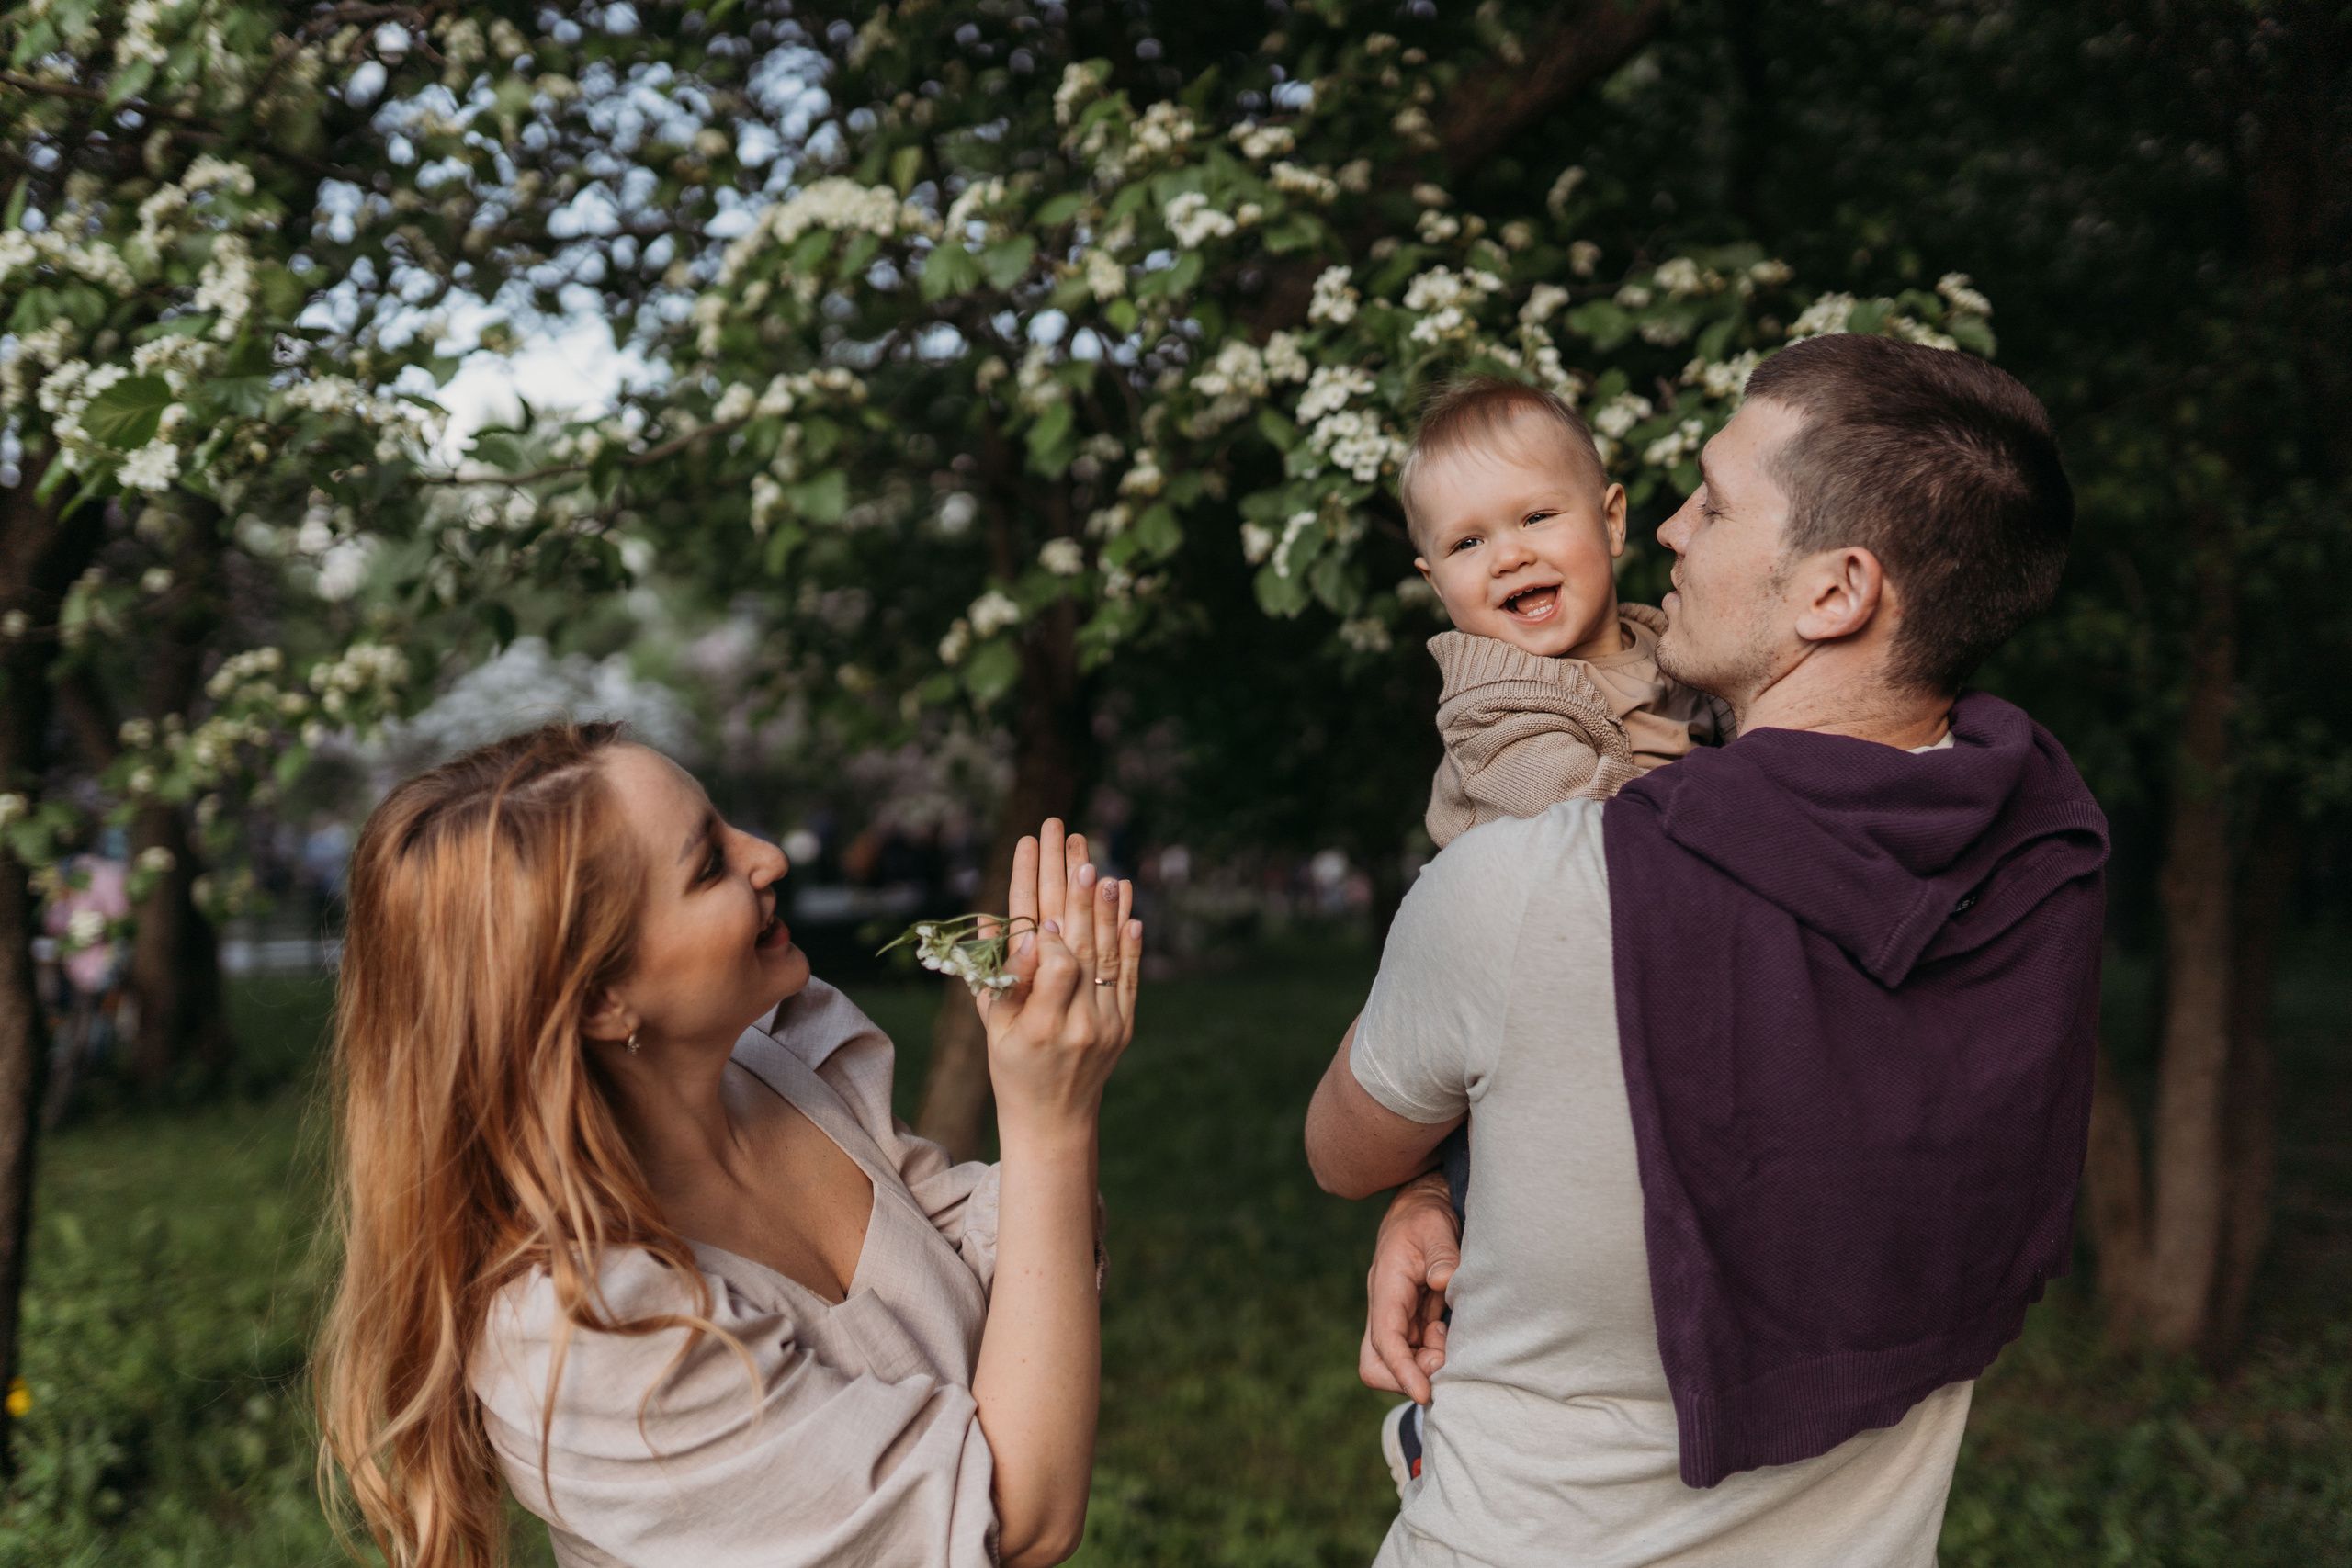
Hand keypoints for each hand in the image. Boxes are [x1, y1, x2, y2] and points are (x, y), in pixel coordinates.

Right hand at [977, 820, 1140, 1140]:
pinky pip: (1129, 976)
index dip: (1049, 934)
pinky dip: (1128, 940)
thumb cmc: (1011, 1068)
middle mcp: (1079, 1025)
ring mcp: (1108, 1025)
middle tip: (1069, 843)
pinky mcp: (1125, 1025)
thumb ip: (997, 977)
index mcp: (1040, 1027)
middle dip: (1072, 889)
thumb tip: (997, 921)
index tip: (1042, 901)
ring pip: (1107, 955)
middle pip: (1080, 946)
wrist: (1054, 1120)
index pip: (1055, 967)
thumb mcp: (992, 1027)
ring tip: (1098, 864)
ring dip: (1103, 906)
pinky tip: (1128, 907)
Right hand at [1360, 1172, 1459, 1403]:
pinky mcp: (1410, 1320)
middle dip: (1408, 1375)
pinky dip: (1434, 1355)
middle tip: (1444, 1359)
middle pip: (1376, 1364)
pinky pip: (1415, 1352)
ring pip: (1396, 1362)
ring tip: (1452, 1339)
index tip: (1424, 1393)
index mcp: (1386, 1287)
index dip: (1402, 1370)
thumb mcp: (1435, 1225)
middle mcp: (1384, 1307)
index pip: (1385, 1341)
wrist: (1419, 1206)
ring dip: (1425, 1365)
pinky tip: (1453, 1334)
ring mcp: (1396, 1317)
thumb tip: (1443, 1282)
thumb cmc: (1426, 1215)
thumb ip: (1442, 1252)